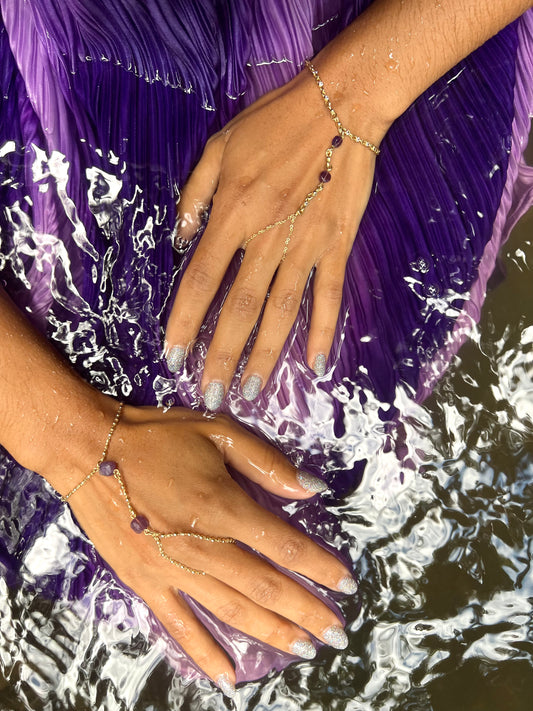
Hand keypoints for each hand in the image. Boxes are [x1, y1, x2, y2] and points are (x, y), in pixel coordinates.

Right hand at [66, 405, 355, 695]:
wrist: (91, 449)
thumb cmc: (159, 436)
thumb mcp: (218, 431)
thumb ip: (267, 462)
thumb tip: (313, 487)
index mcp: (223, 505)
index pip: (284, 545)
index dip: (320, 567)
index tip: (347, 584)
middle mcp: (201, 546)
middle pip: (265, 588)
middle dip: (306, 611)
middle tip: (337, 632)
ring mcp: (170, 569)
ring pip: (231, 611)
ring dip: (271, 633)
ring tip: (304, 649)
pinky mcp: (144, 582)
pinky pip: (179, 625)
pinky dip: (205, 653)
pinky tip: (230, 677)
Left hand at [164, 65, 378, 406]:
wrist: (338, 106)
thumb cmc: (272, 123)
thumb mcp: (217, 147)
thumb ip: (194, 196)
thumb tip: (180, 240)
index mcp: (232, 215)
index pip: (200, 281)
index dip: (184, 323)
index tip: (174, 358)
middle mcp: (265, 239)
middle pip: (239, 309)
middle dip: (222, 356)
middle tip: (210, 395)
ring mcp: (305, 246)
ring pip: (281, 312)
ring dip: (266, 355)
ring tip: (252, 392)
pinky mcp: (336, 247)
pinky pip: (329, 296)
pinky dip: (325, 331)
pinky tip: (318, 366)